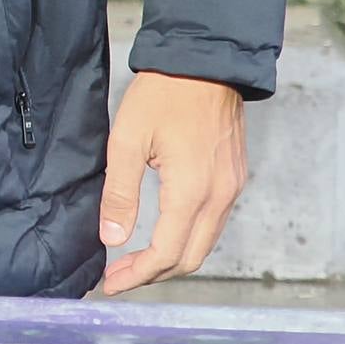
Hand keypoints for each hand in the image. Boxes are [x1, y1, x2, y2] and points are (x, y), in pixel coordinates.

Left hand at [97, 70, 248, 294]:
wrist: (205, 60)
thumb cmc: (163, 94)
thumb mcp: (128, 139)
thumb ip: (120, 192)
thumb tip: (112, 238)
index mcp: (192, 191)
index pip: (166, 253)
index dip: (137, 275)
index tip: (110, 283)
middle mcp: (219, 196)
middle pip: (191, 258)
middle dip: (154, 274)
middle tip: (119, 277)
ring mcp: (231, 188)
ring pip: (205, 243)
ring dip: (172, 258)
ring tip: (135, 260)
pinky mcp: (234, 177)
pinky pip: (214, 223)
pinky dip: (188, 238)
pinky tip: (163, 232)